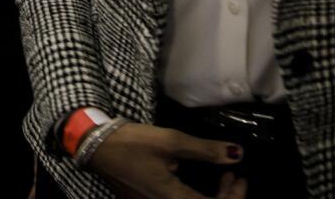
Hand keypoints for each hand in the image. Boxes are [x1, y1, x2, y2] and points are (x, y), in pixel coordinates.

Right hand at [88, 122, 244, 198]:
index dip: (235, 196)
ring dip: (211, 196)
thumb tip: (237, 154)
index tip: (241, 178)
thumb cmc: (131, 143)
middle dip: (226, 196)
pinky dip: (194, 194)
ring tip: (221, 176)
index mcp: (172, 198)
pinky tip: (196, 178)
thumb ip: (205, 150)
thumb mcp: (170, 141)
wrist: (93, 145)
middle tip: (234, 176)